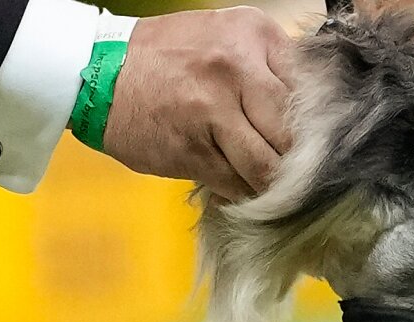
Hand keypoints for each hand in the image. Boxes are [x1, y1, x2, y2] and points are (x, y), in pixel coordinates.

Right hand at [103, 7, 294, 200]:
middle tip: (295, 176)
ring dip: (270, 186)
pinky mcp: (192, 149)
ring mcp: (214, 109)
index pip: (310, 90)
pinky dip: (240, 195)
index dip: (314, 126)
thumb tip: (308, 118)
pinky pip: (234, 185)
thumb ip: (265, 69)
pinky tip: (236, 190)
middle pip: (293, 132)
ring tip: (268, 189)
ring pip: (267, 166)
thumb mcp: (223, 39)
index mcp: (254, 34)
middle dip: (296, 161)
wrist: (98, 73)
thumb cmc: (164, 58)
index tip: (313, 146)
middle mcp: (238, 66)